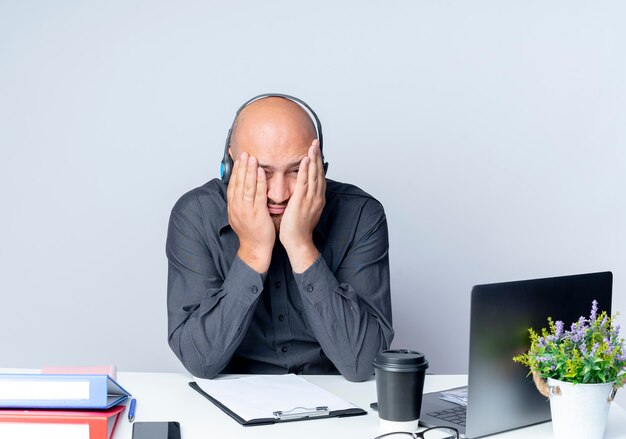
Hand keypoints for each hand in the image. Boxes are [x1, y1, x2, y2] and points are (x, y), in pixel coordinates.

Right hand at [227, 152, 274, 272]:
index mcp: (233, 206)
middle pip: (238, 182)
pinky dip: (259, 182)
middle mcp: (237, 206)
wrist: (254, 249)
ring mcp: (247, 209)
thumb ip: (240, 202)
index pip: (232, 184)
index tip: (237, 159)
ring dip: (249, 170)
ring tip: (252, 157)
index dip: (235, 170)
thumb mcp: (240, 215)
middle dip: (241, 166)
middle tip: (244, 152)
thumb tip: (240, 190)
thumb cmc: (251, 233)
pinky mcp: (257, 213)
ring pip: (247, 186)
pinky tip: (261, 172)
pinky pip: (258, 195)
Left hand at [279, 140, 325, 272]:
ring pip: (313, 174)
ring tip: (312, 145)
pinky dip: (305, 170)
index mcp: (317, 199)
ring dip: (313, 158)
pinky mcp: (301, 201)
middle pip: (318, 172)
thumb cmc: (298, 229)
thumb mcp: (304, 211)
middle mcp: (316, 197)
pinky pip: (304, 182)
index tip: (316, 151)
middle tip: (316, 142)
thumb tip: (301, 192)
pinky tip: (305, 159)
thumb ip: (304, 199)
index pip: (318, 177)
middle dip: (317, 156)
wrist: (298, 242)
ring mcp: (310, 198)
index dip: (318, 163)